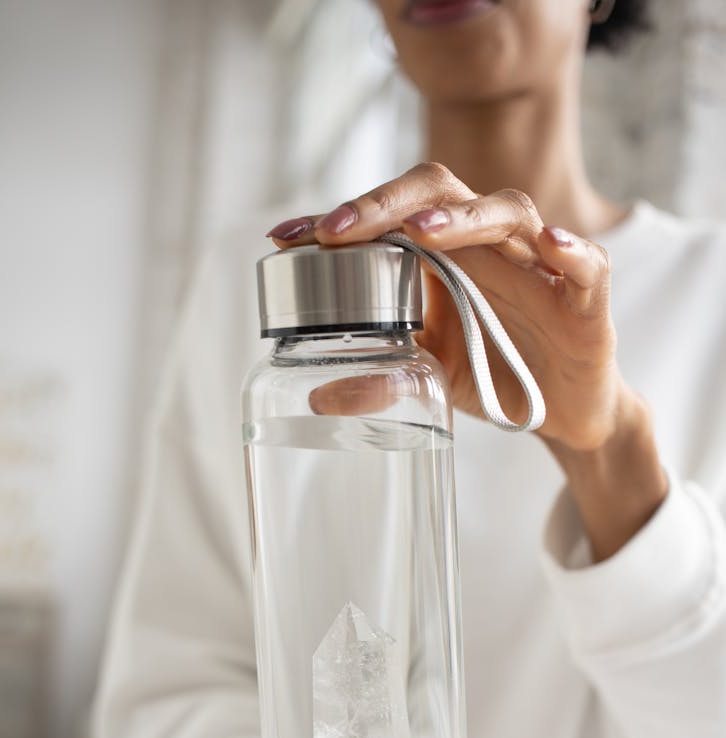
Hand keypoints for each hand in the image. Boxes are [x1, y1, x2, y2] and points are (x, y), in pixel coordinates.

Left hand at [268, 162, 623, 451]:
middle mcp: (487, 246)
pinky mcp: (585, 300)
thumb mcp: (430, 377)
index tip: (282, 237)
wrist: (565, 412)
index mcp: (444, 256)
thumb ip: (381, 378)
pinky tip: (549, 246)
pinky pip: (586, 265)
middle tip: (336, 230)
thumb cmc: (496, 374)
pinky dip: (571, 252)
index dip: (338, 218)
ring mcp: (538, 267)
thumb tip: (318, 395)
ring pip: (506, 213)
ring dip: (463, 219)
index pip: (389, 216)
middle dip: (385, 204)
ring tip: (422, 234)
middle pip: (440, 193)